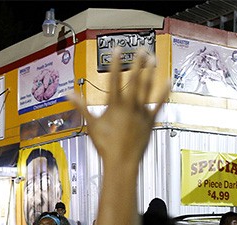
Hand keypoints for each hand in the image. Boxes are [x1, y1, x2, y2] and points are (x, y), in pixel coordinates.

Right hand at [68, 48, 168, 167]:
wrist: (121, 163)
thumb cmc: (106, 147)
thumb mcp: (91, 126)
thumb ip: (81, 107)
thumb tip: (69, 95)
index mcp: (114, 107)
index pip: (114, 80)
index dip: (115, 63)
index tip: (118, 50)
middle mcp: (129, 107)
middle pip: (134, 80)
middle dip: (137, 63)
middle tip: (141, 49)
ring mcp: (141, 113)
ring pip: (147, 89)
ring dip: (150, 72)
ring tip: (152, 59)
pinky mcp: (150, 121)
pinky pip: (159, 104)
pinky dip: (164, 93)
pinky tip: (168, 81)